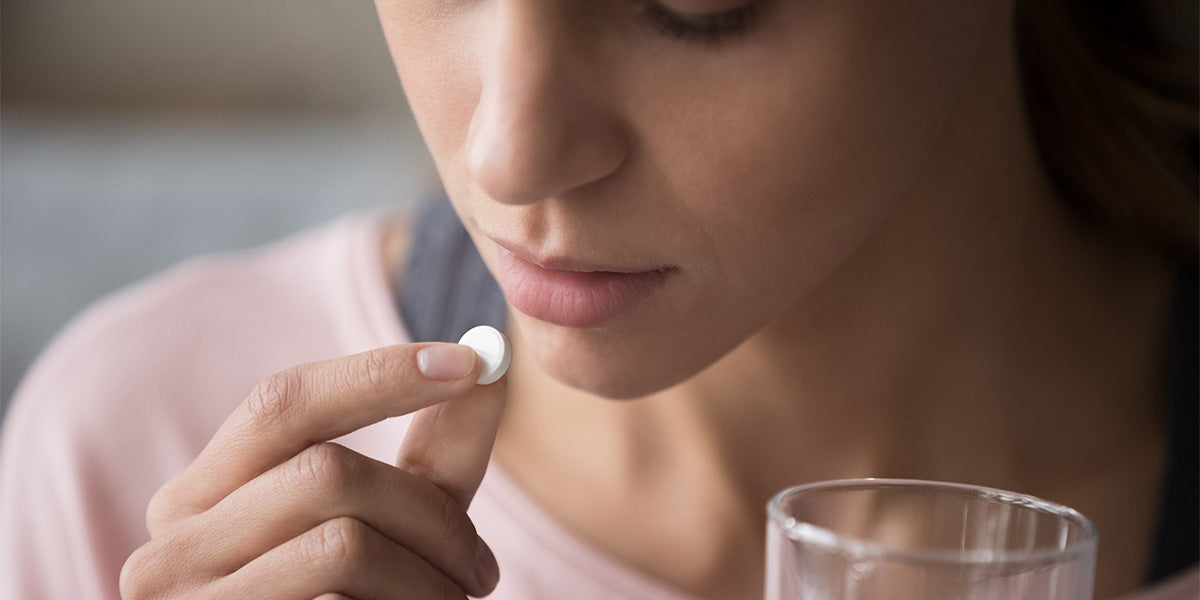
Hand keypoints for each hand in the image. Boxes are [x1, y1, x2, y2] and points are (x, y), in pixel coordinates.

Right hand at [119, 342, 505, 598]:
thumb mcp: (393, 525)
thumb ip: (434, 452)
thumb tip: (493, 363)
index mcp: (201, 498)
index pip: (282, 402)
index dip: (380, 374)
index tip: (473, 362)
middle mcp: (172, 549)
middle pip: (326, 474)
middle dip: (432, 514)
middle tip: (481, 568)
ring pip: (343, 544)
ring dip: (429, 577)